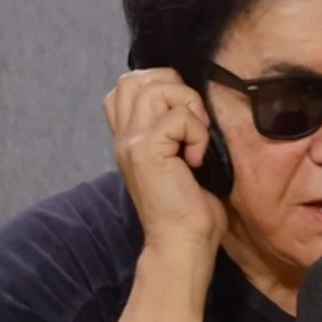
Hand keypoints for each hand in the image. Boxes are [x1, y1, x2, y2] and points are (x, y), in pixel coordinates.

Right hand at [104, 68, 227, 255]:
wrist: (182, 243)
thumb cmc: (190, 208)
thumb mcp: (179, 158)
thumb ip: (174, 128)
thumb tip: (195, 100)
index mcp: (129, 136)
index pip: (129, 85)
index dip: (162, 86)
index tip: (186, 119)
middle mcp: (123, 135)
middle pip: (136, 78)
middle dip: (175, 88)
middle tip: (193, 124)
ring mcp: (130, 142)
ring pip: (156, 88)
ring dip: (188, 108)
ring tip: (195, 140)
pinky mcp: (145, 151)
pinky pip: (178, 116)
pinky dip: (198, 133)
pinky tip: (197, 159)